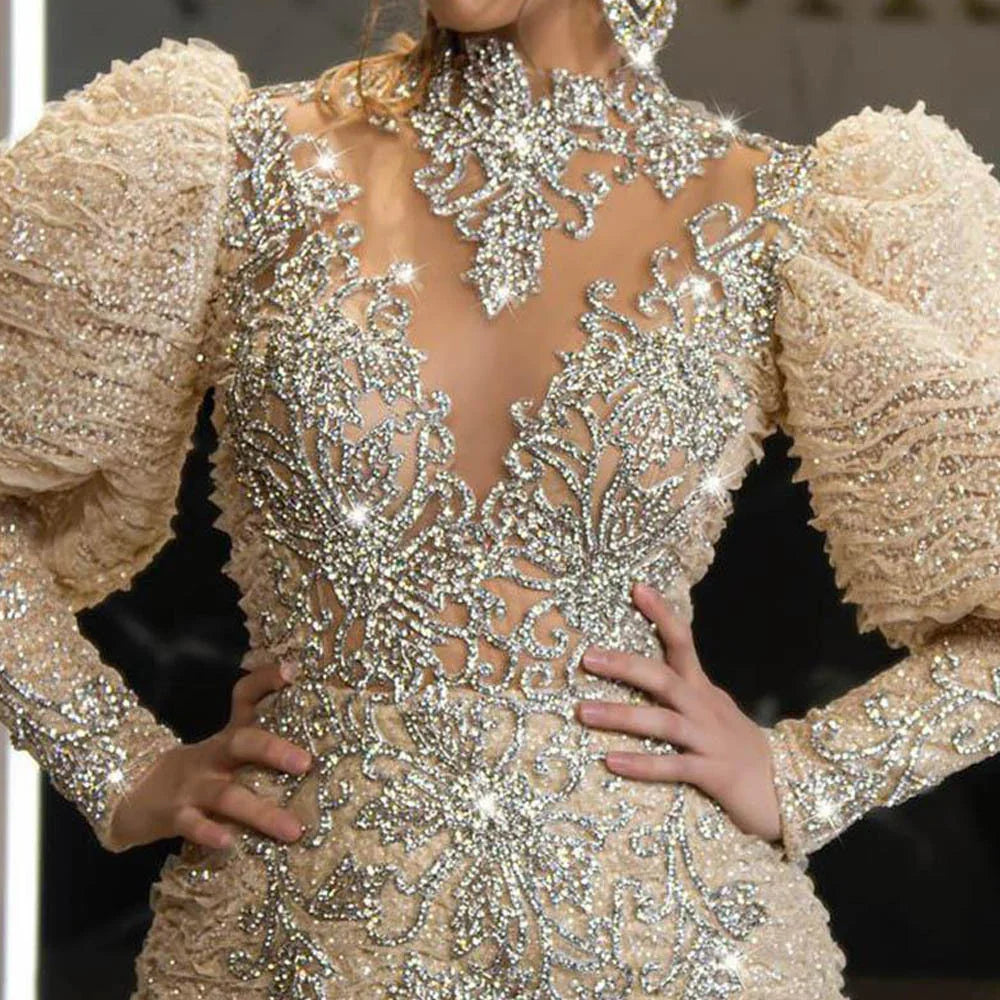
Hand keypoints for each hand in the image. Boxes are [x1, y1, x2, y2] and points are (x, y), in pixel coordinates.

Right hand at [106, 658, 312, 851]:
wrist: (130, 793)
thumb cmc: (196, 773)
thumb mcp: (223, 753)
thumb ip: (258, 742)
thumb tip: (303, 725)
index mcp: (227, 737)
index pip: (244, 697)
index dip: (265, 681)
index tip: (292, 672)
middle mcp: (212, 756)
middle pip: (241, 743)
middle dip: (273, 750)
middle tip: (306, 763)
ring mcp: (191, 786)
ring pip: (226, 795)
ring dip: (261, 813)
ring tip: (293, 829)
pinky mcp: (173, 816)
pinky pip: (192, 824)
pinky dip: (210, 832)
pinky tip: (228, 841)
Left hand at [576, 582, 781, 844]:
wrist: (784, 790)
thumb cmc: (737, 748)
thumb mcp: (713, 710)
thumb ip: (683, 691)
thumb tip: (646, 671)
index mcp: (703, 690)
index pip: (682, 643)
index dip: (662, 615)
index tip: (637, 588)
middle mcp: (705, 709)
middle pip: (664, 680)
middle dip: (625, 666)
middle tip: (587, 657)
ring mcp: (710, 741)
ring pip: (663, 723)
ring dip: (621, 716)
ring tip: (584, 711)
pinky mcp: (713, 775)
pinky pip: (673, 767)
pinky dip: (642, 764)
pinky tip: (612, 761)